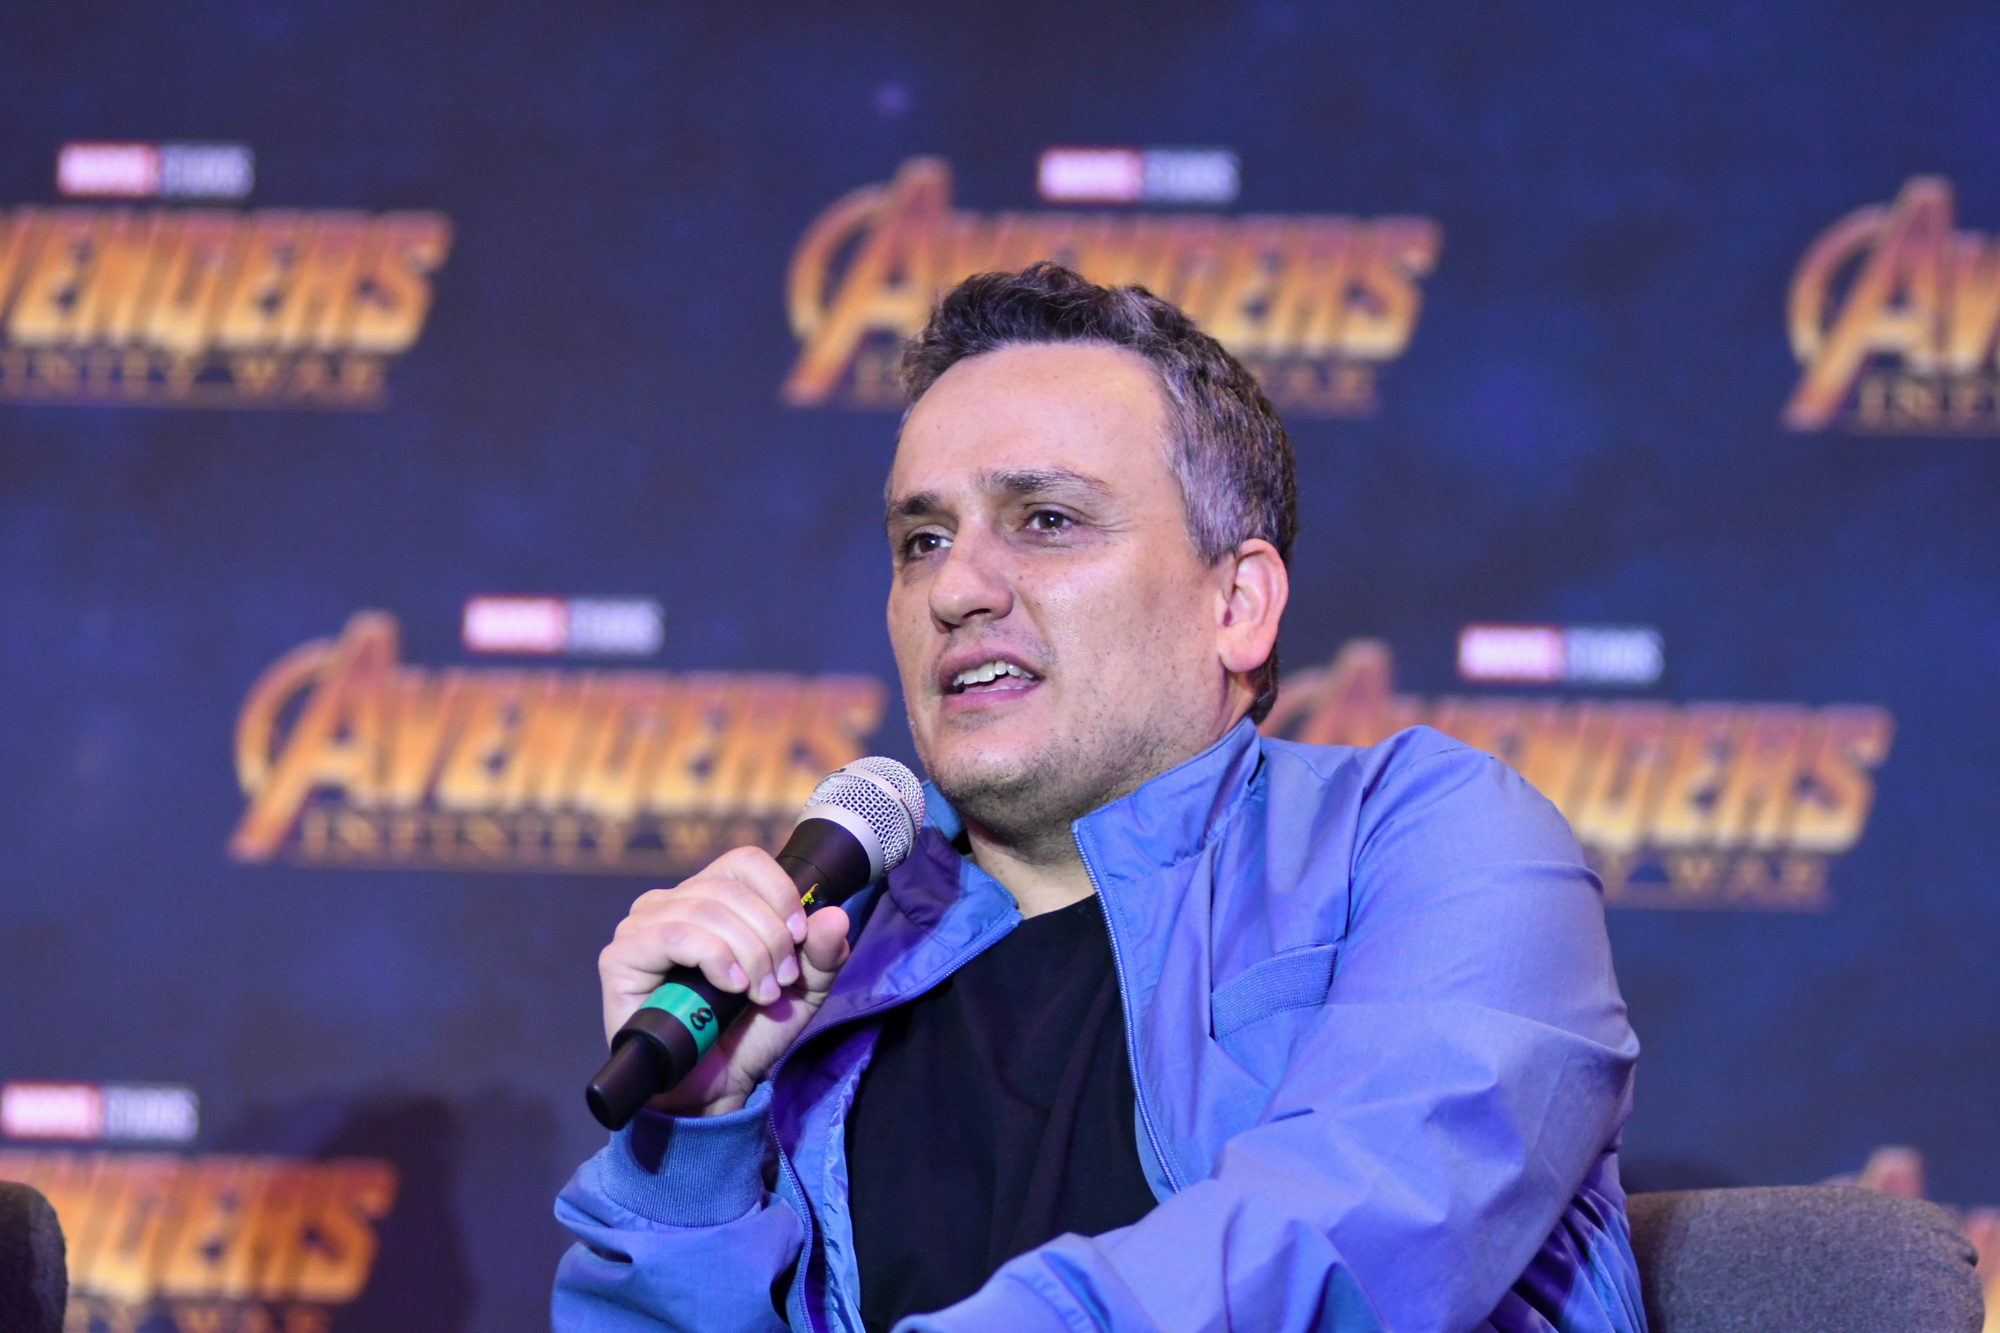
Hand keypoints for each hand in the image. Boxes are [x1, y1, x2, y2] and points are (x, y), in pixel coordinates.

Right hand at [599, 846, 852, 1117]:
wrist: (714, 1087)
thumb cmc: (750, 1031)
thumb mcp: (803, 989)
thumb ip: (822, 952)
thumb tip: (833, 915)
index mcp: (711, 897)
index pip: (745, 862)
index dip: (780, 892)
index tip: (800, 938)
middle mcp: (672, 903)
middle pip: (731, 888)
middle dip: (769, 936)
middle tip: (780, 981)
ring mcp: (642, 926)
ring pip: (706, 909)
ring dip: (747, 952)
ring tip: (758, 993)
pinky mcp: (621, 956)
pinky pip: (673, 935)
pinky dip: (713, 957)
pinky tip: (730, 987)